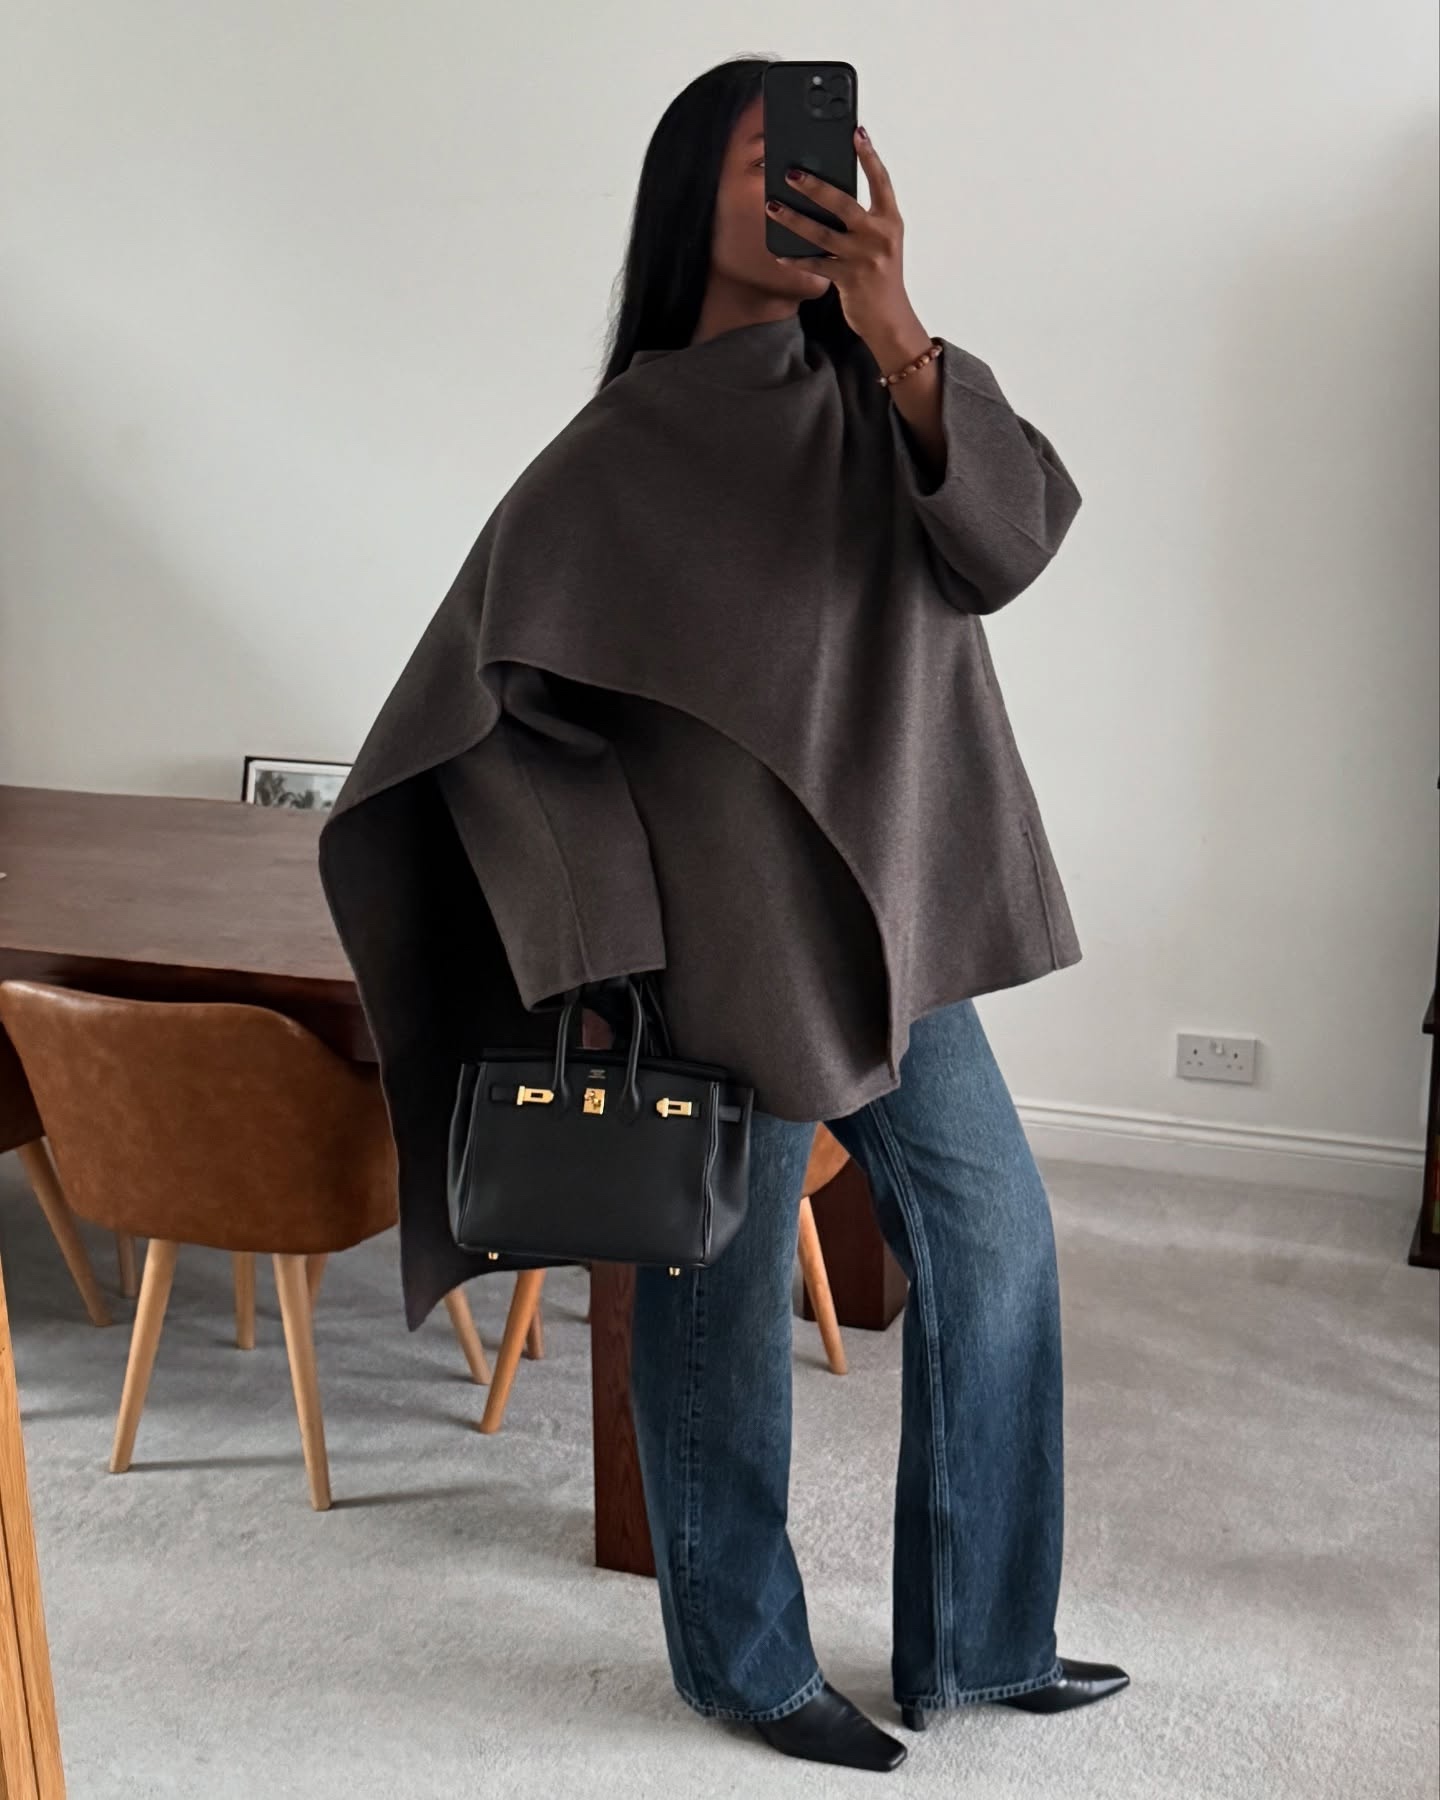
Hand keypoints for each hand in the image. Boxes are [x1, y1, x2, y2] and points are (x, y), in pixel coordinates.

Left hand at [765, 125, 930, 364]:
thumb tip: (825, 192)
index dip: (869, 156)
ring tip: (772, 206)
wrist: (890, 319)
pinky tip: (779, 251)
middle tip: (790, 173)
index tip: (856, 132)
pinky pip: (815, 264)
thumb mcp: (880, 241)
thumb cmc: (880, 274)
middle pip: (843, 203)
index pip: (881, 181)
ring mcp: (864, 258)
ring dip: (793, 218)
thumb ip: (863, 218)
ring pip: (821, 233)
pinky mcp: (849, 279)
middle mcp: (879, 236)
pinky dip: (795, 258)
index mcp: (891, 221)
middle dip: (814, 186)